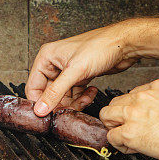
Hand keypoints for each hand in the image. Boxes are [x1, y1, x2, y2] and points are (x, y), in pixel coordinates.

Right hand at [26, 22, 140, 115]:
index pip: (33, 86)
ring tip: (85, 98)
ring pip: (63, 96)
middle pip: (49, 94)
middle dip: (60, 103)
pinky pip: (75, 93)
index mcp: (46, 57)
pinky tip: (91, 91)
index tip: (48, 115)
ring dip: (73, 101)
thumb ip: (56, 92)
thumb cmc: (100, 46)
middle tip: (71, 109)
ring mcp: (68, 70)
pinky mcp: (80, 76)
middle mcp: (55, 63)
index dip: (40, 102)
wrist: (124, 44)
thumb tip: (40, 109)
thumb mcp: (75, 71)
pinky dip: (82, 97)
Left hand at [99, 79, 158, 159]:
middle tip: (126, 126)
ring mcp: (134, 113)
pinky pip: (111, 137)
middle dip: (119, 114)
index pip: (136, 93)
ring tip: (122, 135)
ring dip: (112, 125)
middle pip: (117, 101)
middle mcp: (143, 97)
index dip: (136, 107)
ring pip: (107, 115)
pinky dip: (118, 144)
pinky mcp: (130, 132)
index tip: (141, 117)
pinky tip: (128, 147)